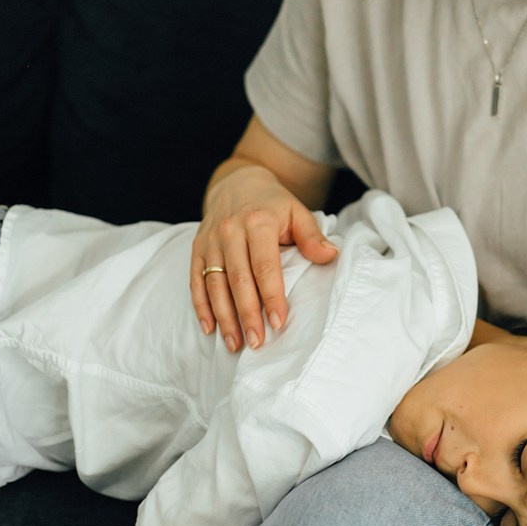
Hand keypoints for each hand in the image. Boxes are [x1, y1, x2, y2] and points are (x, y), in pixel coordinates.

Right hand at [190, 164, 336, 351]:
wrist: (237, 182)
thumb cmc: (272, 203)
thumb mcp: (296, 211)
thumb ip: (312, 235)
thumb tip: (331, 256)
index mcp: (258, 222)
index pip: (265, 266)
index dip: (272, 296)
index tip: (278, 322)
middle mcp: (230, 231)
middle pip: (238, 279)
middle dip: (247, 314)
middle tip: (257, 343)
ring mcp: (210, 241)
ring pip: (214, 284)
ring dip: (224, 317)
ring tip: (235, 344)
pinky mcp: (197, 248)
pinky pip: (195, 280)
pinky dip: (201, 306)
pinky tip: (209, 328)